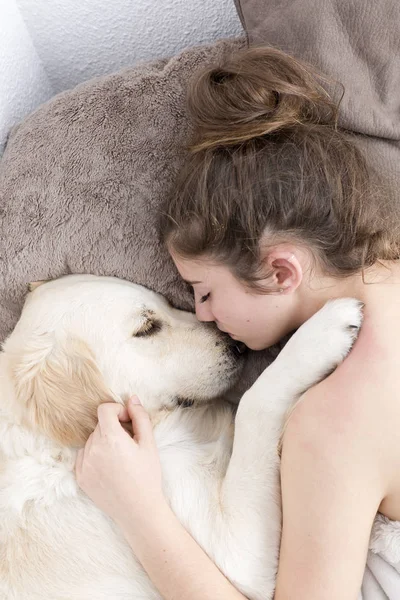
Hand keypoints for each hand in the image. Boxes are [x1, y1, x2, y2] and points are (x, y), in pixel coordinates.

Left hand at [75, 397, 164, 526]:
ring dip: (104, 442)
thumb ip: (140, 417)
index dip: (117, 410)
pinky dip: (94, 456)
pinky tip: (109, 468)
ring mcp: (84, 464)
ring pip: (92, 440)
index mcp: (110, 438)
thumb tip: (132, 398)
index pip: (104, 409)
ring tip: (120, 458)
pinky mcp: (80, 477)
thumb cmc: (147, 476)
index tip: (128, 421)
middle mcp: (93, 449)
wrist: (138, 510)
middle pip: (100, 425)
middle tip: (129, 443)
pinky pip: (83, 455)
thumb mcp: (149, 444)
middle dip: (113, 428)